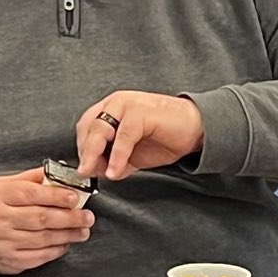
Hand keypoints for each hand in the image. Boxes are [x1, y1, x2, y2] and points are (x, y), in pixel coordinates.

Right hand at [0, 169, 94, 275]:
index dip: (57, 196)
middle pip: (42, 219)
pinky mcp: (8, 260)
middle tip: (87, 217)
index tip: (75, 197)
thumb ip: (30, 179)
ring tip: (83, 231)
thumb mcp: (1, 185)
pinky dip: (55, 251)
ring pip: (43, 239)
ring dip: (68, 235)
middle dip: (70, 218)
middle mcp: (0, 219)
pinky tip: (65, 244)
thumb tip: (59, 172)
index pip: (32, 194)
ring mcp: (4, 242)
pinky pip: (38, 257)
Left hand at [76, 92, 205, 181]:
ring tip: (97, 173)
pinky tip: (115, 171)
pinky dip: (117, 156)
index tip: (84, 168)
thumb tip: (96, 173)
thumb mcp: (132, 154)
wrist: (196, 129)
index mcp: (112, 109)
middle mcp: (116, 103)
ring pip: (101, 129)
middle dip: (84, 152)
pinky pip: (123, 136)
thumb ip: (114, 161)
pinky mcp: (141, 112)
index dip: (81, 148)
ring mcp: (128, 105)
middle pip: (89, 127)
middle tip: (85, 172)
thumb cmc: (165, 137)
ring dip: (94, 154)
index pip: (85, 126)